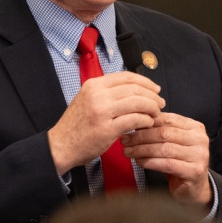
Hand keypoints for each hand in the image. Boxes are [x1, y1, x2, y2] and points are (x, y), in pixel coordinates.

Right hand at [48, 72, 164, 174]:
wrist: (61, 145)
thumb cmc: (76, 126)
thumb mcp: (87, 100)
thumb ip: (106, 93)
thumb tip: (133, 90)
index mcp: (94, 85)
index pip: (127, 77)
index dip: (145, 82)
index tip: (155, 89)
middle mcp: (98, 95)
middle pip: (135, 89)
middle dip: (152, 96)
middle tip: (160, 103)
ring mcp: (102, 112)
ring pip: (138, 103)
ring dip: (152, 108)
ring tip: (156, 114)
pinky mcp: (107, 129)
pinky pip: (135, 120)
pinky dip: (146, 120)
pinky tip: (147, 124)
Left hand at [120, 112, 211, 205]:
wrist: (194, 188)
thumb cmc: (180, 163)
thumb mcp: (172, 143)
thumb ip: (160, 131)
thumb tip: (135, 122)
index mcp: (195, 127)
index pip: (167, 119)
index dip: (146, 122)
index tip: (129, 126)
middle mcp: (200, 139)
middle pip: (164, 133)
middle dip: (141, 137)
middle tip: (125, 140)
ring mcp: (199, 155)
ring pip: (164, 148)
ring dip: (142, 150)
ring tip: (128, 152)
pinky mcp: (194, 171)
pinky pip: (166, 164)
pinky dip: (149, 162)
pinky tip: (139, 161)